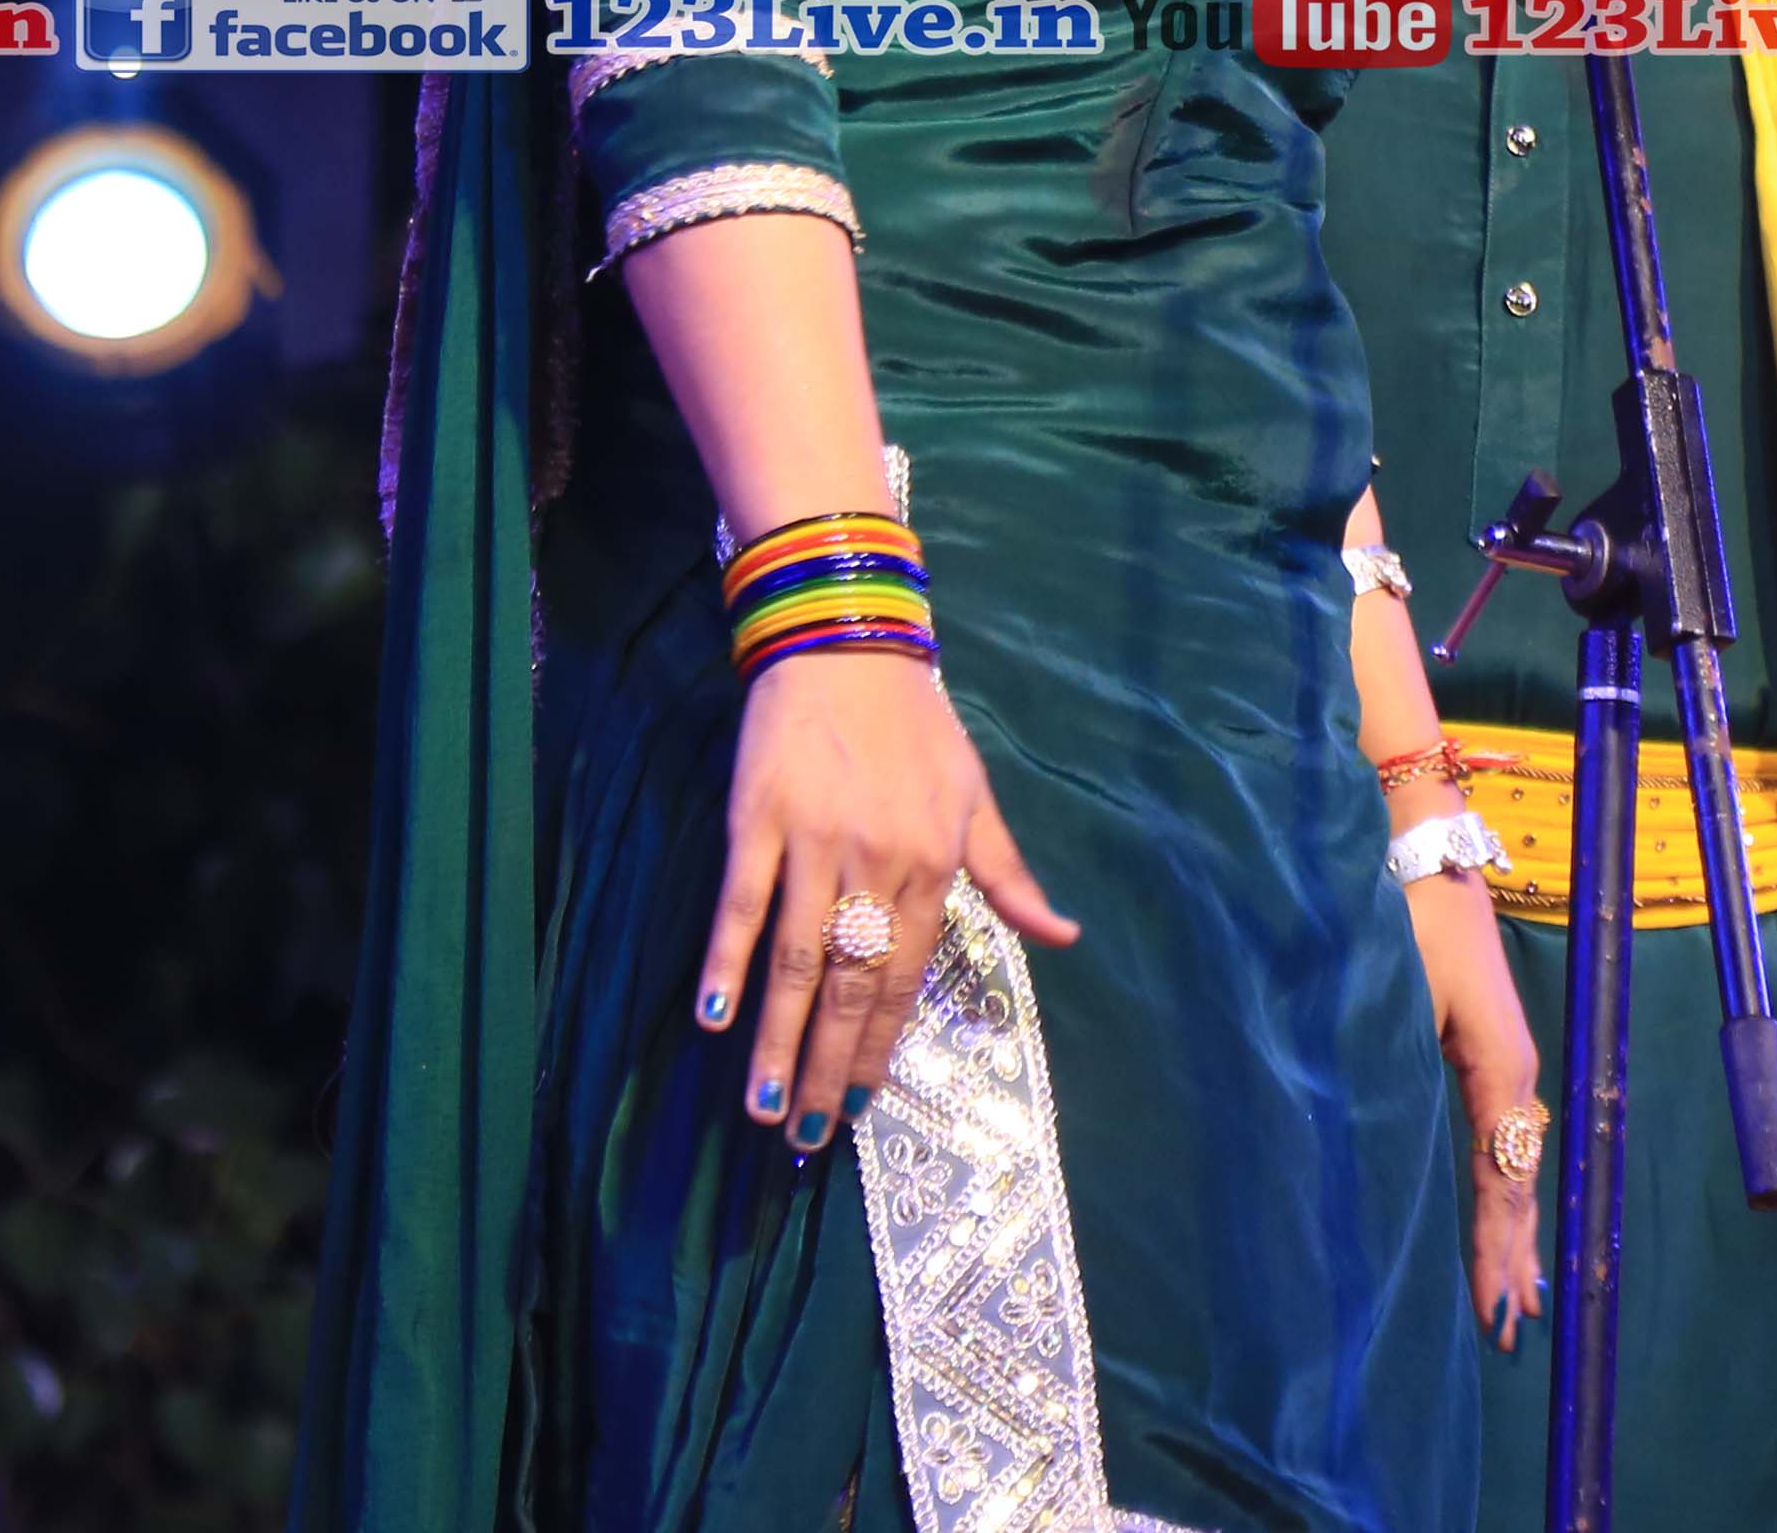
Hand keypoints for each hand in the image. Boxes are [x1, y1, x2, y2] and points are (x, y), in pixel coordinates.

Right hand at [693, 650, 1074, 1154]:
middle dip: (825, 1066)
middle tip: (804, 1135)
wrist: (847, 639)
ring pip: (793, 958)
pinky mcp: (757, 819)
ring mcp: (812, 842)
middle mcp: (875, 863)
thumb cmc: (916, 724)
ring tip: (761, 1105)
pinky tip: (714, 1016)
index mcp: (931, 865)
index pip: (907, 976)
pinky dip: (726, 962)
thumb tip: (1062, 936)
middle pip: (850, 984)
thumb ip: (1008, 875)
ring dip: (776, 1036)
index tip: (860, 1106)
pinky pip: (741, 903)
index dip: (880, 1045)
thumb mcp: (975, 796)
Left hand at [1404, 870, 1547, 1345]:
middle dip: (1514, 1256)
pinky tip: (1505, 1217)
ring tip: (1520, 1296)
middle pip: (1519, 1181)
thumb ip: (1393, 1069)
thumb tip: (1376, 1148)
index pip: (1499, 1179)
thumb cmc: (1402, 918)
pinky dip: (1506, 1188)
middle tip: (1509, 1328)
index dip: (1494, 1248)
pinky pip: (1503, 1136)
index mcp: (1499, 1067)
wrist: (1429, 849)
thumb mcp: (1394, 994)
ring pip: (1516, 1163)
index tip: (1492, 1307)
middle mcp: (1515, 1072)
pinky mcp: (1489, 1049)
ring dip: (1516, 1230)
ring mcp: (1507, 1061)